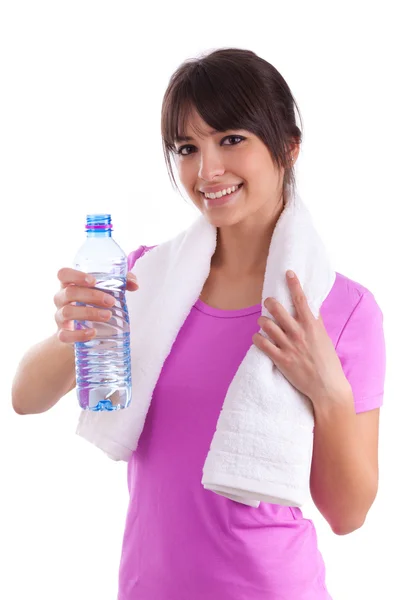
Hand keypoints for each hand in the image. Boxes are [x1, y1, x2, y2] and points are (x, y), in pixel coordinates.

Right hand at [54, 269, 138, 343]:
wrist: (77, 331)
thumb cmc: (91, 304)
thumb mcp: (103, 291)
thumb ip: (121, 283)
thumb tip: (135, 284)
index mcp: (69, 284)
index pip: (63, 273)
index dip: (76, 275)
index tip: (93, 281)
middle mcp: (61, 298)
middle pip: (70, 293)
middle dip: (92, 296)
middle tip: (111, 301)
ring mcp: (60, 316)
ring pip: (68, 312)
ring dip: (89, 313)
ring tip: (108, 316)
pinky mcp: (62, 334)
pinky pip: (65, 335)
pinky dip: (79, 335)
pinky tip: (93, 333)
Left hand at [252, 270, 351, 405]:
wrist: (327, 386)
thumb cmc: (327, 362)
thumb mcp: (324, 338)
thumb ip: (315, 322)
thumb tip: (310, 308)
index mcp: (311, 325)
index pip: (301, 299)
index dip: (293, 284)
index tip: (288, 273)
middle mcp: (299, 333)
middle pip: (277, 309)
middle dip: (269, 303)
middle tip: (267, 303)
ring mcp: (288, 346)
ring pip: (266, 324)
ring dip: (262, 321)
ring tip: (263, 322)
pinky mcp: (280, 359)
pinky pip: (262, 343)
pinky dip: (257, 338)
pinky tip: (257, 337)